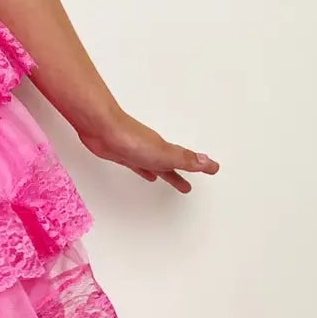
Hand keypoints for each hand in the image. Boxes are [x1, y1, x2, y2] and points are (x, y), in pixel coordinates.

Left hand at [79, 112, 219, 193]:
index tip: (213, 169)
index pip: (187, 161)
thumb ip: (186, 160)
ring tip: (169, 179)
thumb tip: (210, 163)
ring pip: (155, 165)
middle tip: (187, 187)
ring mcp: (137, 152)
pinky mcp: (122, 154)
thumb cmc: (131, 139)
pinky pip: (137, 164)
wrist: (103, 130)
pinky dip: (143, 169)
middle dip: (179, 176)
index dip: (200, 166)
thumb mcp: (164, 153)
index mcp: (165, 152)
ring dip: (163, 172)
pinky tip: (145, 172)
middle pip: (170, 165)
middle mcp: (153, 151)